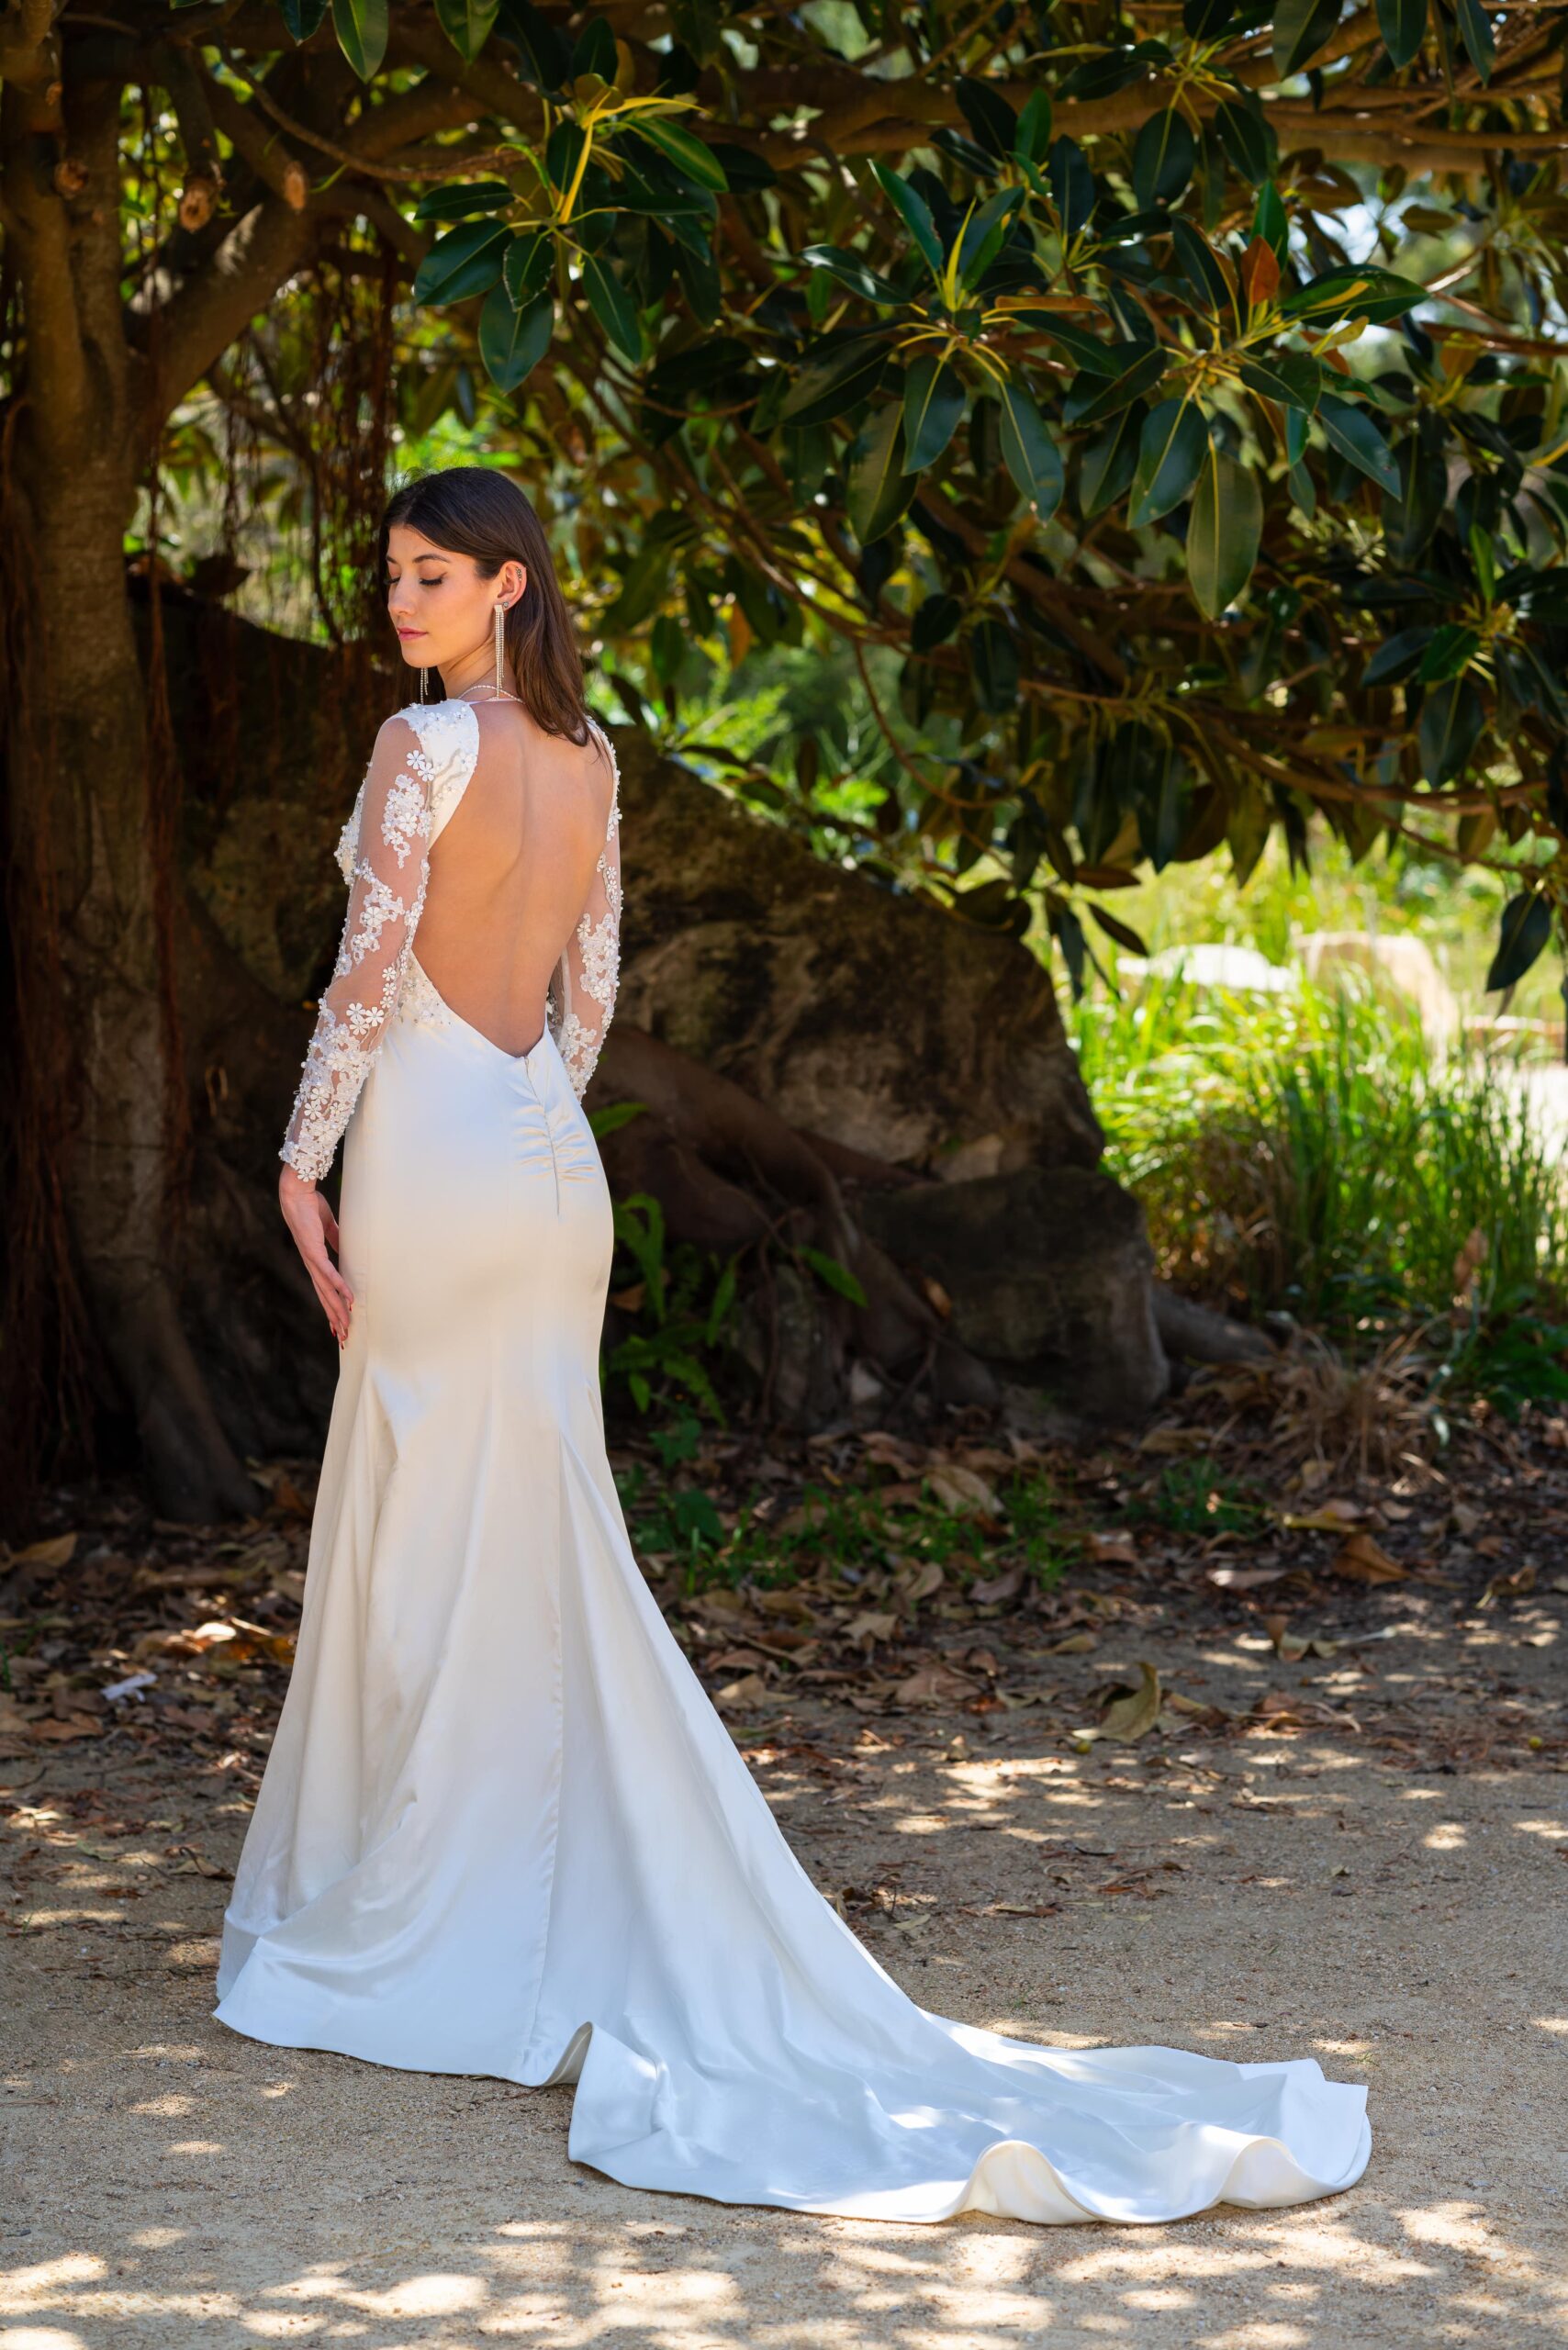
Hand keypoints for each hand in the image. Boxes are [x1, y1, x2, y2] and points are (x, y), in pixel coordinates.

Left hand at [279, 1166, 353, 1345]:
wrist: (296, 1194)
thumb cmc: (310, 1207)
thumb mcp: (327, 1226)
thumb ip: (336, 1239)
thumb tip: (347, 1248)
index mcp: (315, 1261)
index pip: (324, 1290)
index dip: (331, 1308)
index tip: (337, 1326)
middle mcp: (312, 1265)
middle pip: (324, 1298)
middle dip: (334, 1319)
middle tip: (343, 1338)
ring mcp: (312, 1260)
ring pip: (326, 1291)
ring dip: (337, 1310)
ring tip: (346, 1326)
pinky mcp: (313, 1251)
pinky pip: (329, 1273)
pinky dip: (338, 1286)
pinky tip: (348, 1299)